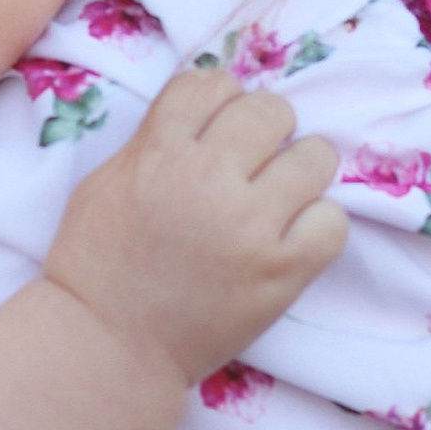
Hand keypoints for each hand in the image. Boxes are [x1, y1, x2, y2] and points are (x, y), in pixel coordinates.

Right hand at [43, 67, 343, 389]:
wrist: (108, 347)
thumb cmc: (97, 266)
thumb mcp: (105, 183)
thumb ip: (154, 142)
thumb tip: (207, 115)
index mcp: (159, 152)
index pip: (210, 83)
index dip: (217, 103)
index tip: (215, 132)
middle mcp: (208, 179)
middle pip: (269, 111)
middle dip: (264, 130)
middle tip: (253, 163)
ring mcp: (250, 225)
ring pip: (315, 157)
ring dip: (300, 172)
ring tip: (280, 198)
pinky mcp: (282, 271)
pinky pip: (333, 221)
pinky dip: (318, 225)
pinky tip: (294, 237)